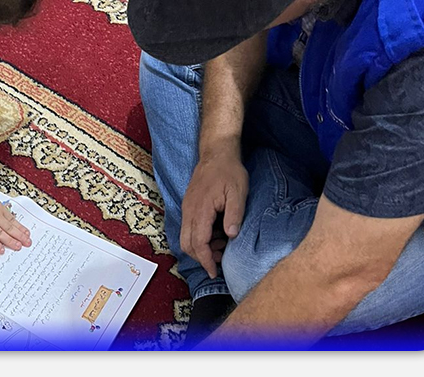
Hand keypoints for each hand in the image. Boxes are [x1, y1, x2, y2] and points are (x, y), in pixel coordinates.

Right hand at [180, 146, 247, 278]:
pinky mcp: (189, 205)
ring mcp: (187, 208)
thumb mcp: (238, 192)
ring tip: (222, 246)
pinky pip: (189, 228)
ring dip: (201, 247)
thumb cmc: (229, 171)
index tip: (214, 272)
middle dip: (201, 257)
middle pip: (187, 244)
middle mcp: (189, 211)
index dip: (206, 260)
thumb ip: (234, 215)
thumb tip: (231, 236)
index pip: (198, 243)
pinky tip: (216, 233)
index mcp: (200, 210)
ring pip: (186, 237)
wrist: (216, 152)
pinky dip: (199, 237)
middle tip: (220, 260)